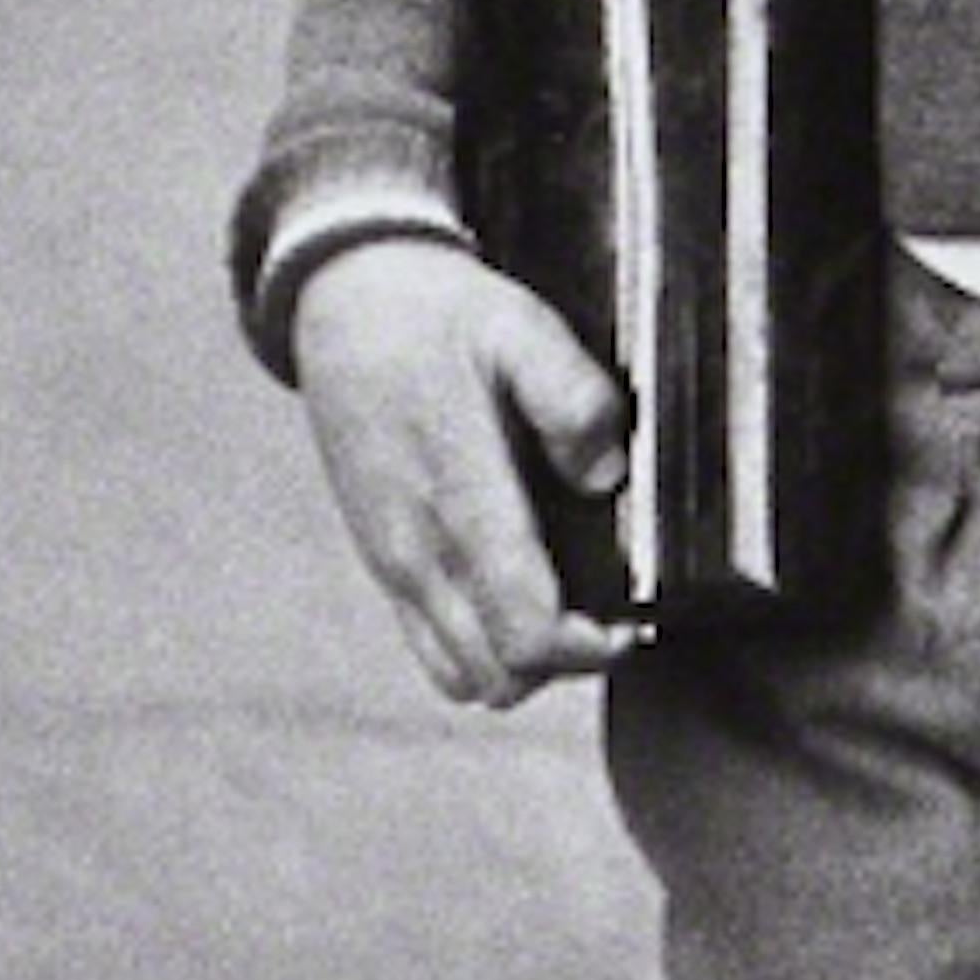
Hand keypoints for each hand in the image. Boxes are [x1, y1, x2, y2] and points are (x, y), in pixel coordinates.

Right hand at [290, 236, 636, 707]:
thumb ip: (573, 399)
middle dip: (564, 660)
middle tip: (609, 608)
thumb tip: (607, 477)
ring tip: (566, 602)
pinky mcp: (382, 563)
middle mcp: (416, 551)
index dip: (590, 647)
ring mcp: (392, 565)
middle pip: (499, 675)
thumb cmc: (440, 317)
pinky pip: (432, 646)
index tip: (632, 617)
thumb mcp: (521, 327)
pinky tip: (517, 586)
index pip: (524, 631)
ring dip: (520, 659)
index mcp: (458, 498)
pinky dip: (480, 645)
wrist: (347, 303)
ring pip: (462, 675)